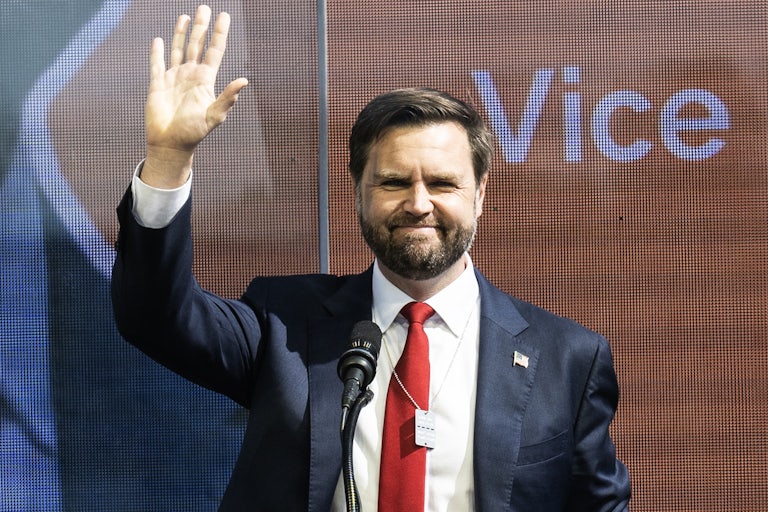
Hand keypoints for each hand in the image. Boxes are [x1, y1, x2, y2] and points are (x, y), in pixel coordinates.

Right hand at [143, 5, 247, 187]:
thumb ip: (227, 97)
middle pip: (197, 45)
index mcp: (205, 81)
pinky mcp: (158, 85)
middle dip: (201, 27)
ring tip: (185, 16)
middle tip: (204, 8)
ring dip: (182, 34)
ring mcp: (174, 79)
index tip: (224, 16)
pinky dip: (157, 53)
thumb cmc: (195, 133)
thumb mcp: (214, 115)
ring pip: (179, 50)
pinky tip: (159, 40)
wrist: (171, 145)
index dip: (219, 34)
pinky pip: (157, 65)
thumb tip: (244, 80)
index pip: (214, 51)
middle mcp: (191, 76)